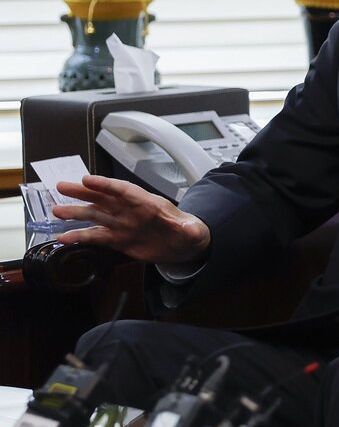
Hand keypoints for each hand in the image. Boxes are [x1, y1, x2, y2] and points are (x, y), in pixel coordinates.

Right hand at [50, 175, 210, 264]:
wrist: (183, 246)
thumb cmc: (187, 232)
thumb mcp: (192, 231)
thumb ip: (189, 229)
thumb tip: (191, 230)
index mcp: (148, 204)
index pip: (124, 190)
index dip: (105, 185)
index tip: (87, 180)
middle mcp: (131, 211)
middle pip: (104, 198)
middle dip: (84, 192)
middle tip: (62, 186)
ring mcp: (122, 225)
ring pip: (96, 215)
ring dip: (76, 213)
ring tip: (57, 211)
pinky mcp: (117, 239)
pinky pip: (96, 237)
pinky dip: (80, 237)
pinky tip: (64, 238)